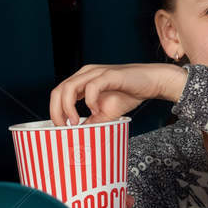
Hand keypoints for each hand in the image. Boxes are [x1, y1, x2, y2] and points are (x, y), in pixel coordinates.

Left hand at [49, 63, 186, 125]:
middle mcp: (86, 73)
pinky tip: (95, 110)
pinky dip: (90, 101)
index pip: (58, 94)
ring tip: (75, 121)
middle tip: (63, 126)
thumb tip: (79, 134)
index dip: (55, 111)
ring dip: (68, 107)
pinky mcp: (110, 75)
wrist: (152, 82)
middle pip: (59, 90)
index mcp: (82, 80)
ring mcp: (97, 73)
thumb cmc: (130, 93)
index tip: (60, 127)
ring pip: (70, 87)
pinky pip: (92, 87)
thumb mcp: (106, 112)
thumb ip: (92, 120)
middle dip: (56, 111)